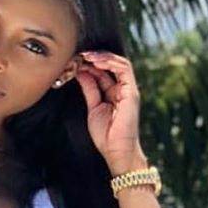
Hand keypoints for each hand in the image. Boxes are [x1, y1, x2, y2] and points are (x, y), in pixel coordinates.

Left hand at [74, 49, 143, 170]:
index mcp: (113, 94)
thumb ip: (90, 89)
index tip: (76, 62)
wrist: (116, 151)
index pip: (103, 73)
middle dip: (95, 58)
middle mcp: (122, 89)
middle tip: (80, 56)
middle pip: (110, 66)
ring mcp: (128, 90)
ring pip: (118, 63)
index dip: (90, 65)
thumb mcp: (93, 107)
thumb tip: (82, 73)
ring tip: (87, 57)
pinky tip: (97, 62)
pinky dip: (110, 62)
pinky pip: (124, 69)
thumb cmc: (106, 136)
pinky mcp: (131, 92)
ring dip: (102, 57)